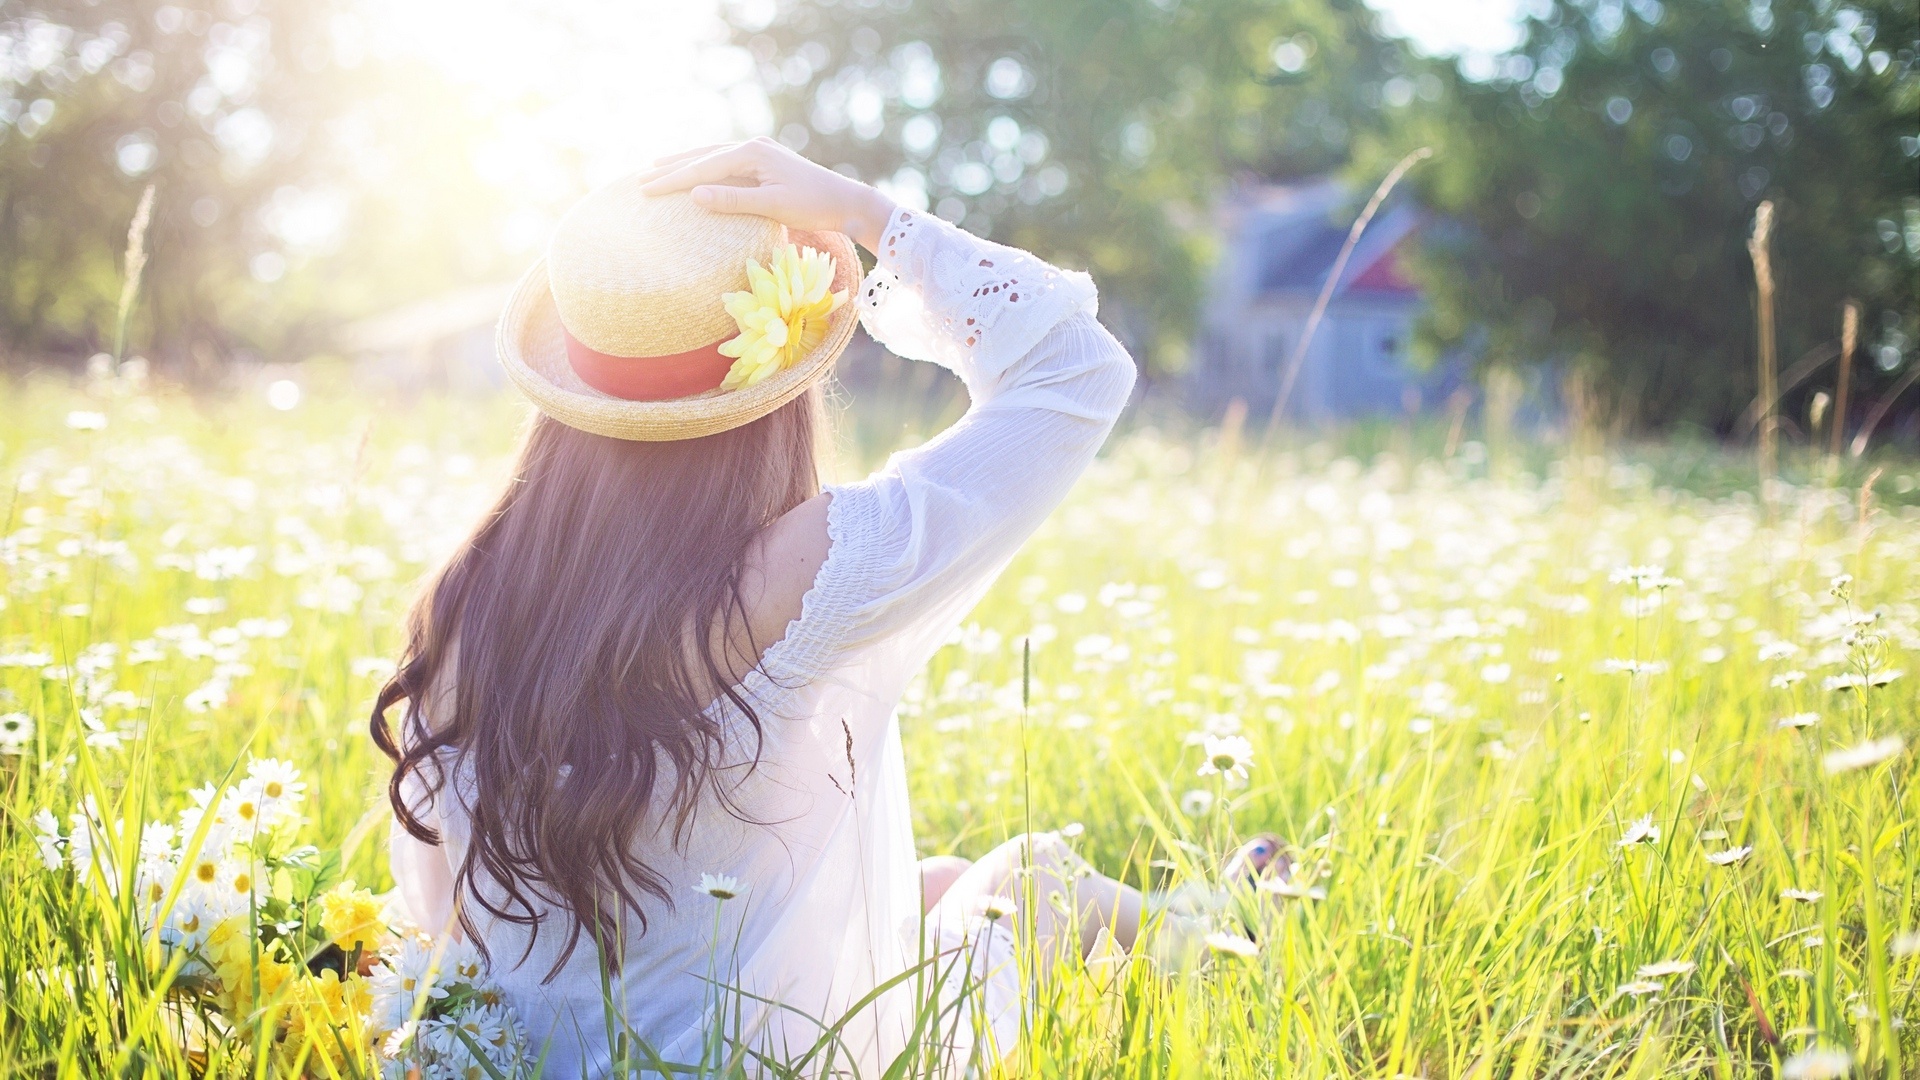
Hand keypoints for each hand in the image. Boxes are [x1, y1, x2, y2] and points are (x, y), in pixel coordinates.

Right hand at [637, 138, 895, 252]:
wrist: (846, 201)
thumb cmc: (813, 206)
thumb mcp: (772, 206)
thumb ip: (733, 200)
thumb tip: (694, 193)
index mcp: (751, 153)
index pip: (703, 167)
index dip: (673, 180)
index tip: (646, 190)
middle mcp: (752, 146)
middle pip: (703, 156)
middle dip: (671, 168)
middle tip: (639, 180)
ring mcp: (759, 152)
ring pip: (712, 155)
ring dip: (685, 163)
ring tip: (658, 169)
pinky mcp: (764, 162)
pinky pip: (725, 162)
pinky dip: (704, 166)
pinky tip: (695, 171)